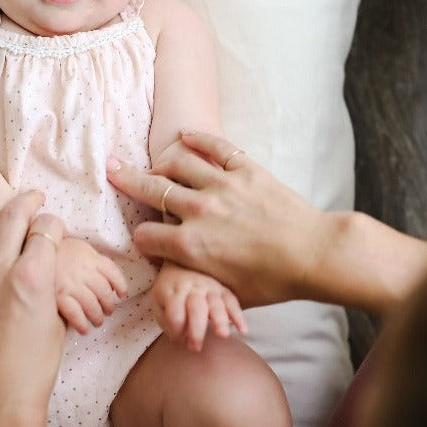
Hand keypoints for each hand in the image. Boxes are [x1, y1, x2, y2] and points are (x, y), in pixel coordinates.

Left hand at [0, 172, 64, 426]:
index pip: (46, 229)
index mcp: (33, 276)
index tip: (56, 226)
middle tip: (35, 196)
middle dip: (27, 201)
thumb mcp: (56, 317)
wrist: (0, 401)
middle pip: (13, 218)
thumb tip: (45, 263)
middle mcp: (0, 272)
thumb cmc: (35, 366)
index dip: (54, 223)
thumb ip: (49, 281)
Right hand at [55, 237, 127, 333]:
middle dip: (109, 305)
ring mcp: (71, 284)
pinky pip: (76, 314)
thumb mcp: (77, 247)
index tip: (122, 295)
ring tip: (97, 321)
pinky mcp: (59, 296)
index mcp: (90, 257)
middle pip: (104, 292)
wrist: (31, 250)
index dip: (120, 285)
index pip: (112, 272)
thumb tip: (107, 277)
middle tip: (108, 311)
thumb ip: (91, 259)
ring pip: (92, 305)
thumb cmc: (56, 251)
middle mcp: (84, 270)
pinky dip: (82, 323)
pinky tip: (84, 328)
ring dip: (97, 316)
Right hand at [107, 130, 324, 308]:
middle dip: (126, 180)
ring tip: (157, 162)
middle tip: (111, 169)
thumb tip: (180, 273)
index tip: (144, 237)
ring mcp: (221, 186)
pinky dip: (197, 138)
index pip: (145, 236)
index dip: (140, 238)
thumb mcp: (226, 292)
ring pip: (178, 162)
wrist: (315, 255)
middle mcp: (198, 211)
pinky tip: (185, 135)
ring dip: (162, 161)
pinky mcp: (245, 169)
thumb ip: (196, 278)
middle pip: (151, 190)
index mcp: (190, 246)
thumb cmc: (274, 282)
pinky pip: (215, 147)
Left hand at [151, 261, 247, 351]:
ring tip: (223, 336)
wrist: (180, 263)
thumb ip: (167, 321)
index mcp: (172, 290)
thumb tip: (181, 339)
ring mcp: (209, 286)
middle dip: (197, 328)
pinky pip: (232, 301)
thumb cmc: (168, 290)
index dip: (175, 327)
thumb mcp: (158, 302)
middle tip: (196, 347)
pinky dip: (238, 315)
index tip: (177, 339)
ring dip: (220, 320)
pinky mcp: (222, 288)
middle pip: (196, 307)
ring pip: (216, 303)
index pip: (174, 311)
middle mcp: (192, 287)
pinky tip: (243, 330)